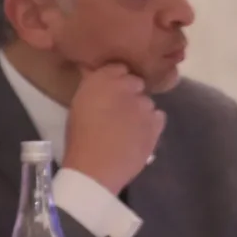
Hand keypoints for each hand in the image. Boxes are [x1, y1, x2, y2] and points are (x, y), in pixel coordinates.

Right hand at [61, 61, 165, 193]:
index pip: (117, 68)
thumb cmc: (79, 139)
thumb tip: (101, 83)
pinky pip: (158, 117)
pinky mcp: (156, 123)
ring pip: (147, 101)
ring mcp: (144, 104)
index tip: (108, 91)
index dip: (114, 79)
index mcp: (101, 80)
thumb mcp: (79, 107)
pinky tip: (139, 135)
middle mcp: (126, 86)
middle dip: (129, 92)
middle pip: (135, 82)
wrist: (95, 169)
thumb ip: (93, 90)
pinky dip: (150, 123)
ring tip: (128, 127)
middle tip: (118, 110)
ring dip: (140, 110)